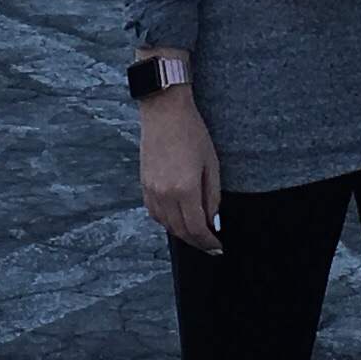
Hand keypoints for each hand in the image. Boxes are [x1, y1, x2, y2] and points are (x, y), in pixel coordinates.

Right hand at [138, 88, 223, 253]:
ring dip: (181, 233)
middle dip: (196, 241)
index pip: (197, 227)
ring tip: (195, 234)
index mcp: (185, 189)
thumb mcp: (211, 164)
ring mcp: (151, 190)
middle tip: (209, 245)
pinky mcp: (143, 185)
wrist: (164, 112)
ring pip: (166, 225)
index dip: (208, 242)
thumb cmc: (192, 133)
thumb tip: (212, 221)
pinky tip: (177, 219)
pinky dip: (167, 221)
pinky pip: (154, 213)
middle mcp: (165, 194)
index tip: (217, 247)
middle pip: (180, 231)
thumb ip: (212, 196)